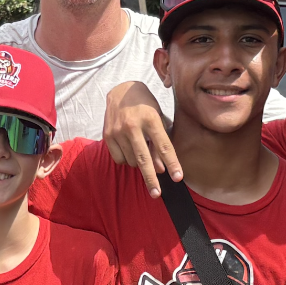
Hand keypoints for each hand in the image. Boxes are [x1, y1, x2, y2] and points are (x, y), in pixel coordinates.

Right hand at [102, 80, 180, 195]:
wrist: (121, 90)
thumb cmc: (145, 106)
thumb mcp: (157, 118)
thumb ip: (159, 143)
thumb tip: (160, 169)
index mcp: (151, 119)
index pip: (164, 145)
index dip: (172, 163)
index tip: (178, 177)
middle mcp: (133, 126)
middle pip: (144, 159)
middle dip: (151, 178)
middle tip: (157, 193)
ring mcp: (118, 131)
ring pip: (131, 161)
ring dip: (139, 163)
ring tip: (141, 149)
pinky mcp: (107, 135)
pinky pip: (119, 158)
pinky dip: (126, 159)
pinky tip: (129, 148)